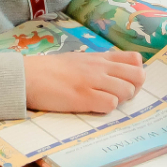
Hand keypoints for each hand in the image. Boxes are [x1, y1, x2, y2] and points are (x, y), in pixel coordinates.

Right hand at [24, 50, 144, 113]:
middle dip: (134, 89)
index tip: (125, 82)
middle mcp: (99, 67)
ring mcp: (92, 81)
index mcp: (98, 58)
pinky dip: (106, 108)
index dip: (136, 73)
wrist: (28, 76)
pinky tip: (93, 106)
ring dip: (121, 100)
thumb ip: (99, 65)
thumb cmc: (51, 70)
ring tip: (103, 101)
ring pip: (128, 90)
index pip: (134, 60)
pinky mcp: (84, 97)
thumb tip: (119, 73)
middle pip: (138, 76)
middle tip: (118, 96)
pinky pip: (111, 104)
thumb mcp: (79, 60)